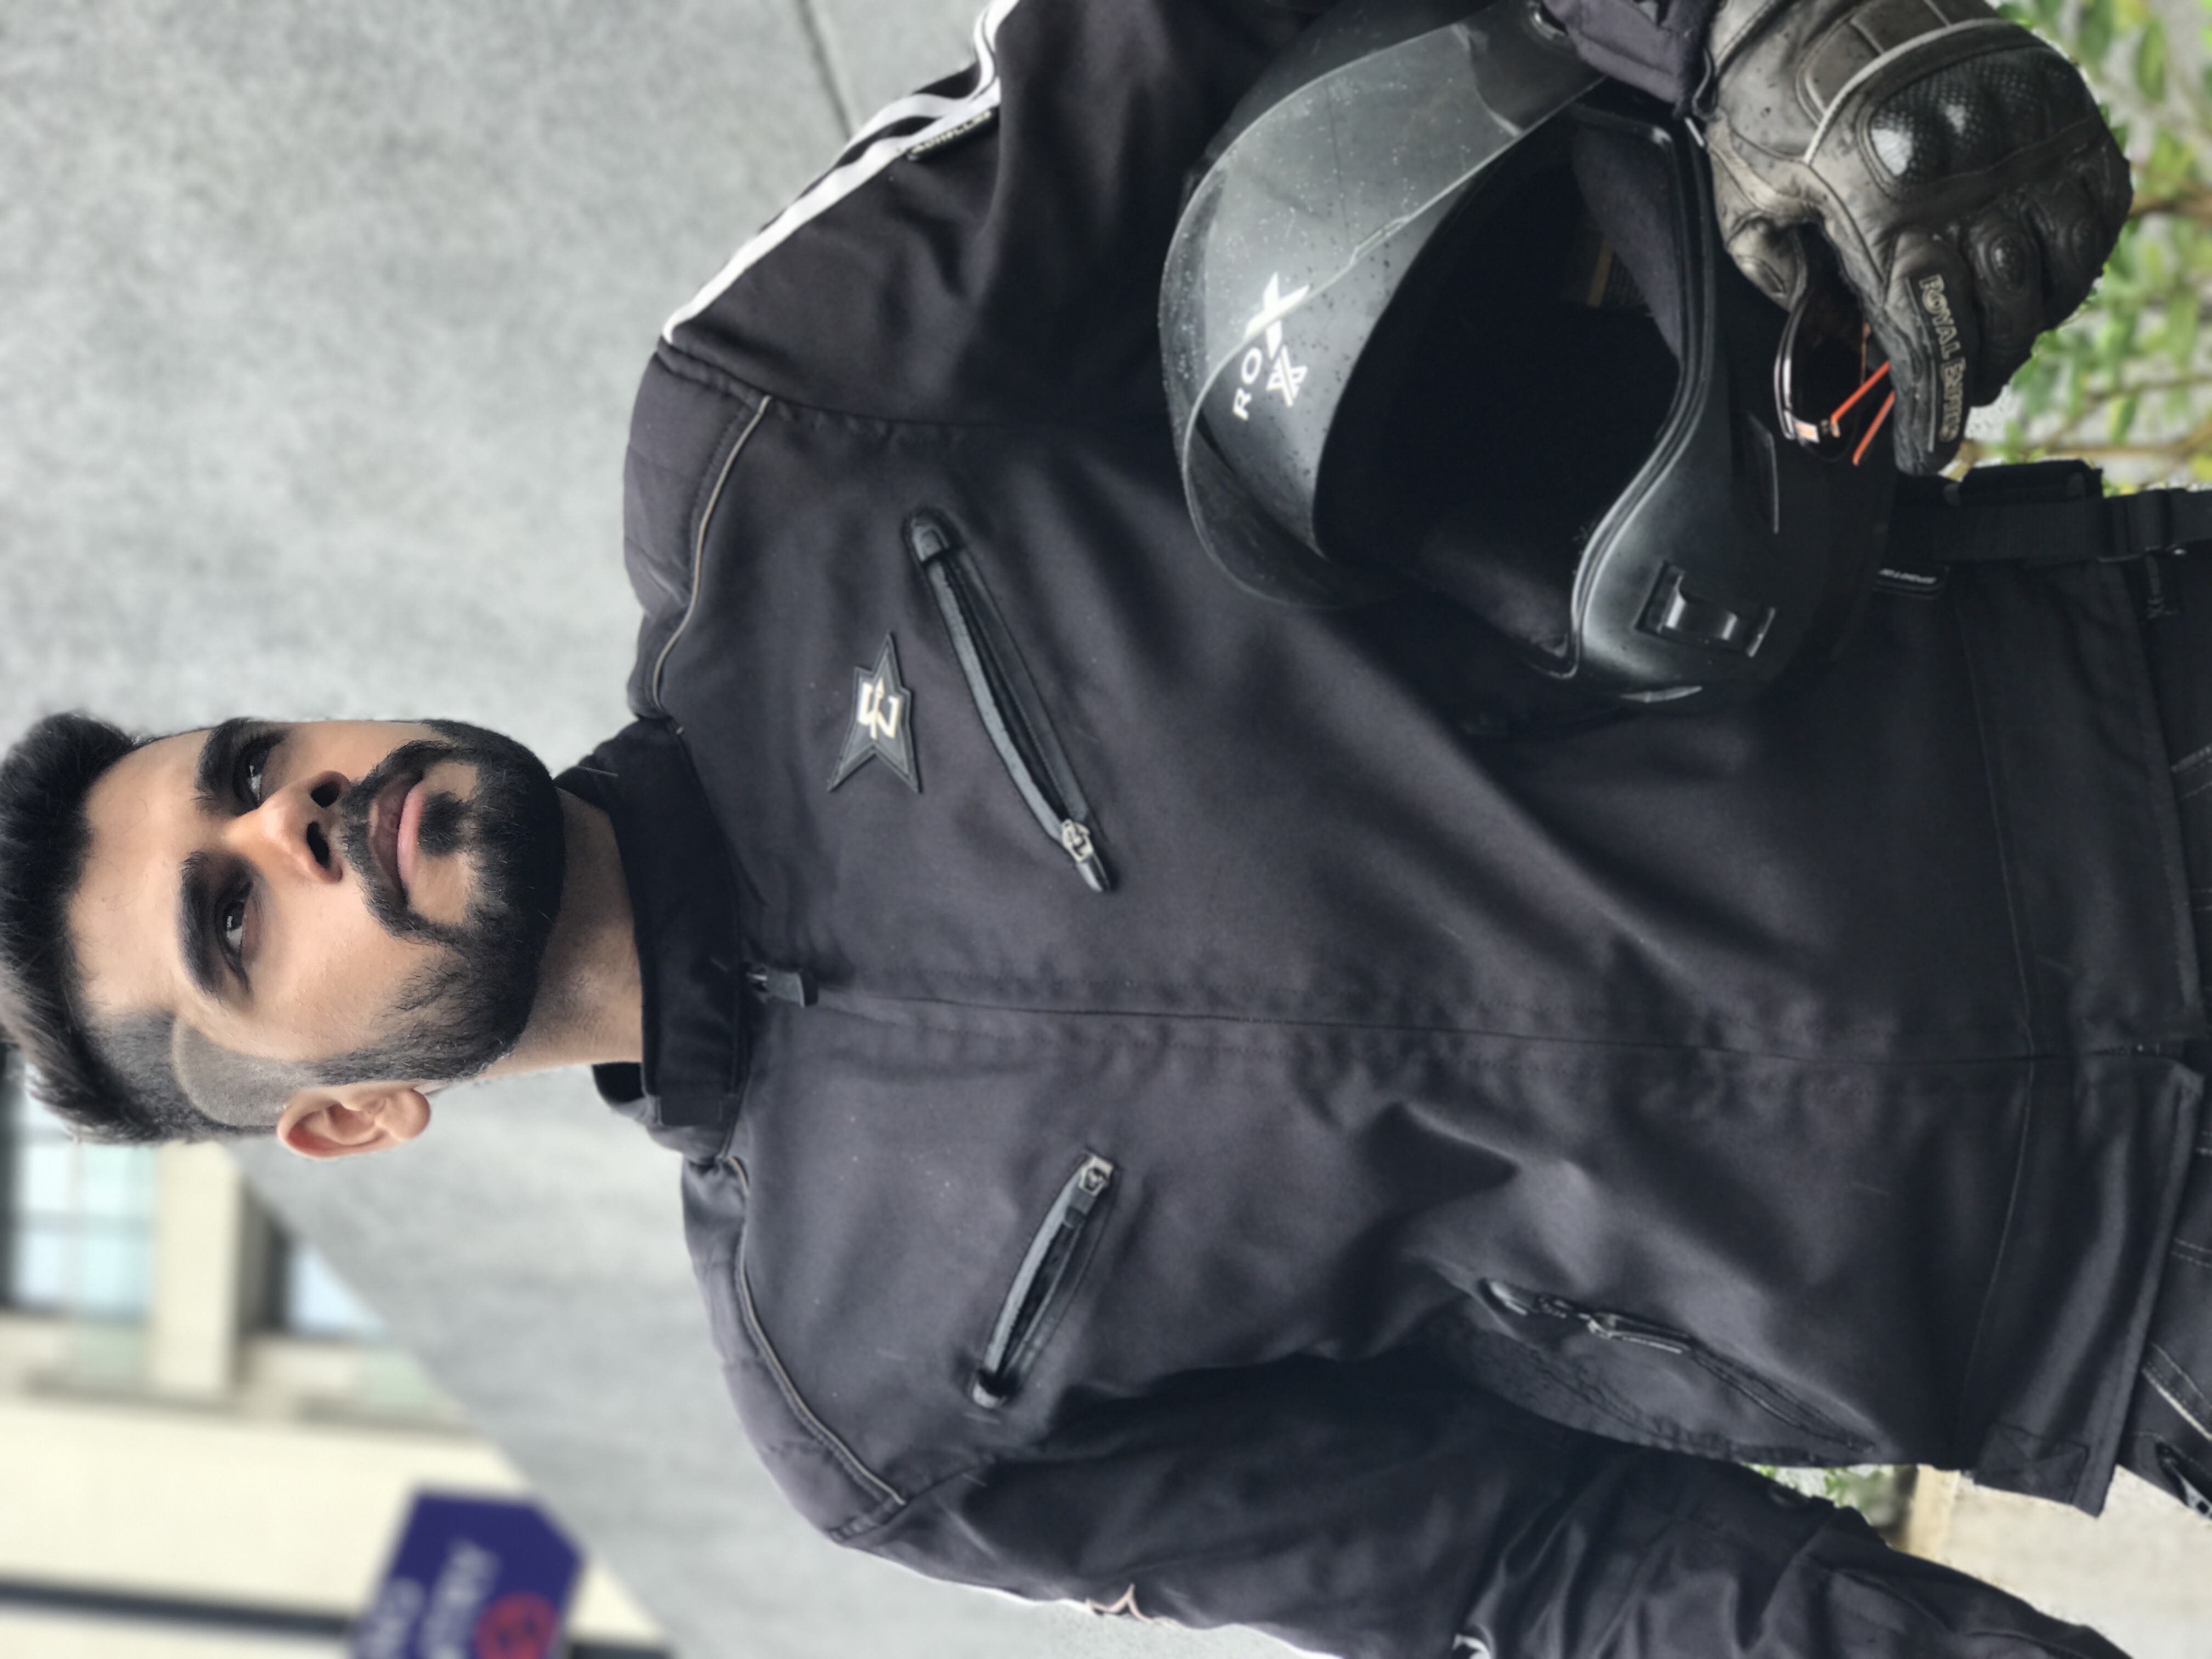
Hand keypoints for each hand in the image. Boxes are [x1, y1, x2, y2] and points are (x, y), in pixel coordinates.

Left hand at [1703, 0, 2131, 472]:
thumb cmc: (1774, 102)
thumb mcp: (1748, 204)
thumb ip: (1778, 274)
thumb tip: (1814, 329)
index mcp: (1889, 223)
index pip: (1929, 346)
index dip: (1933, 412)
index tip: (1927, 455)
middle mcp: (1969, 188)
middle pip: (2000, 318)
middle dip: (1979, 371)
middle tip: (1958, 389)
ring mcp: (2022, 144)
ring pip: (2061, 266)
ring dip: (2035, 316)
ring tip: (2003, 332)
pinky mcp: (2056, 106)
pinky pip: (2099, 197)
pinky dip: (2084, 244)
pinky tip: (2051, 267)